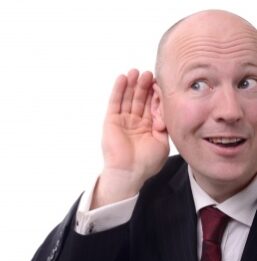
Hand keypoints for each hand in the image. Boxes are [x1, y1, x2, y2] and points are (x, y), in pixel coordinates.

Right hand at [92, 69, 168, 208]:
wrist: (129, 172)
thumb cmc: (146, 162)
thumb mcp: (163, 142)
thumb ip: (165, 124)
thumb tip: (166, 109)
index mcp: (148, 126)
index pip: (152, 105)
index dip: (156, 94)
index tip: (161, 83)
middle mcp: (135, 121)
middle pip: (139, 98)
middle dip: (144, 85)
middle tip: (149, 73)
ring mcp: (122, 120)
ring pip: (127, 98)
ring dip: (131, 84)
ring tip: (135, 71)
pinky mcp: (111, 120)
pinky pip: (115, 102)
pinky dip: (118, 90)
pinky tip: (122, 78)